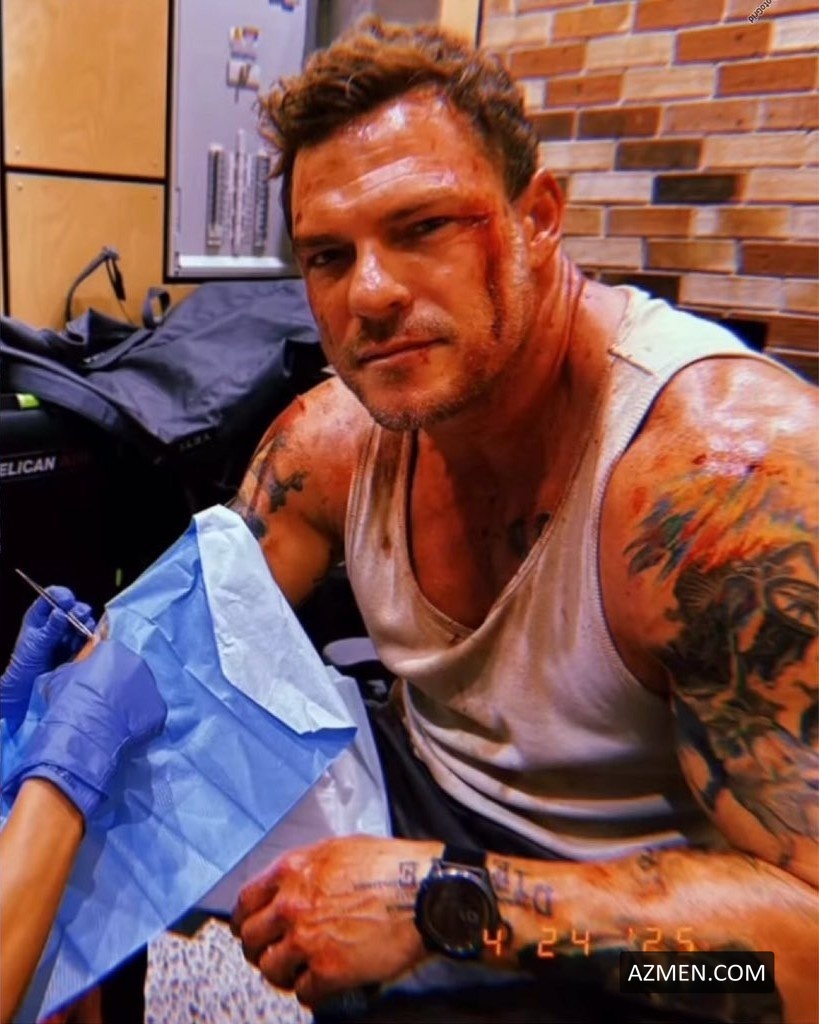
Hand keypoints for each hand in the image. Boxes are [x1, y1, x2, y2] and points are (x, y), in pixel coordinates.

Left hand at [1, 588, 94, 734]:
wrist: (29, 686)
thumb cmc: (26, 663)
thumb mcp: (36, 644)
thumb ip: (50, 628)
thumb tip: (61, 612)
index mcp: (41, 615)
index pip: (53, 595)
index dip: (62, 595)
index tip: (67, 601)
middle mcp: (57, 620)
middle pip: (73, 606)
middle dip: (78, 610)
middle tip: (79, 617)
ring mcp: (68, 632)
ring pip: (83, 620)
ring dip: (83, 626)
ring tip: (75, 638)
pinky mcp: (79, 644)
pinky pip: (89, 635)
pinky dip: (88, 638)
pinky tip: (80, 645)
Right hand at [3, 639, 166, 821]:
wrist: (84, 729)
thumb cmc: (69, 700)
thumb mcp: (60, 677)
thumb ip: (75, 667)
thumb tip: (77, 668)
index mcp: (114, 650)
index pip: (110, 654)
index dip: (101, 669)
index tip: (94, 683)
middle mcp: (138, 663)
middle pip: (130, 671)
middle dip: (120, 684)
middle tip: (105, 702)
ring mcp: (151, 686)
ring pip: (142, 692)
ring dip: (131, 702)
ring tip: (114, 719)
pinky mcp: (159, 709)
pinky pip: (149, 713)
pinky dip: (140, 721)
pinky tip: (124, 730)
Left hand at [232, 836, 439, 1006]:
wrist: (424, 892)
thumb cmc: (390, 865)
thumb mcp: (339, 849)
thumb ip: (306, 868)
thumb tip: (289, 885)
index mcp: (292, 871)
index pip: (246, 902)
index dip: (246, 920)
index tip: (251, 929)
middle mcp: (292, 905)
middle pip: (251, 940)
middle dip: (261, 949)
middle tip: (274, 953)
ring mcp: (307, 940)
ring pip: (271, 969)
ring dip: (284, 972)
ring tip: (301, 970)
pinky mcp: (328, 971)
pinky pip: (303, 992)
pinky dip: (312, 990)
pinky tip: (324, 981)